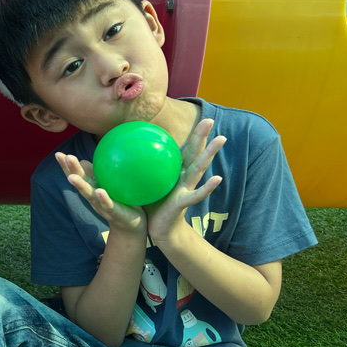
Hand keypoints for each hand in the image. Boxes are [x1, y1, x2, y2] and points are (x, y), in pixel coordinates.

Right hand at [55, 152, 145, 232]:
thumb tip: (83, 160)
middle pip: (80, 182)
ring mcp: (101, 205)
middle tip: (63, 157)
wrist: (130, 225)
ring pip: (89, 194)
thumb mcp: (107, 186)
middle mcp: (92, 197)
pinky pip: (108, 205)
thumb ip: (97, 174)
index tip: (58, 154)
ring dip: (80, 185)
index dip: (66, 166)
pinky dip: (103, 199)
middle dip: (70, 170)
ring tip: (72, 177)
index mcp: (91, 188)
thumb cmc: (118, 201)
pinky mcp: (113, 212)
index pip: (76, 175)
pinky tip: (100, 191)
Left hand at [145, 118, 225, 242]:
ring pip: (199, 168)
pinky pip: (196, 194)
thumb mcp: (145, 182)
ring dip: (210, 153)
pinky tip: (217, 178)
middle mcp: (184, 177)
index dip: (188, 135)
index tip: (192, 117)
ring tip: (221, 139)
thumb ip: (141, 167)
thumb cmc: (152, 205)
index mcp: (175, 172)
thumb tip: (125, 149)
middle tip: (210, 119)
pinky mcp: (184, 202)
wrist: (159, 229)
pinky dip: (207, 187)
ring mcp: (186, 188)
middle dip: (202, 136)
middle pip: (194, 153)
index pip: (183, 149)